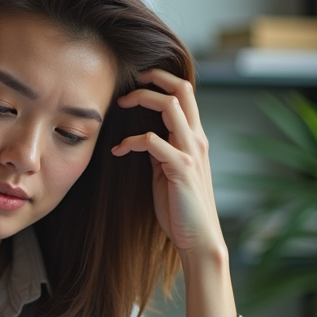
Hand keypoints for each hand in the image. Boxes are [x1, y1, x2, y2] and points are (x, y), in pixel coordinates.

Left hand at [112, 69, 236, 316]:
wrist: (198, 238)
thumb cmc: (181, 208)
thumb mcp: (168, 171)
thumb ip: (161, 151)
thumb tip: (143, 135)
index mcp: (195, 138)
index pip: (185, 94)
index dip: (162, 80)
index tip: (137, 81)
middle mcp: (196, 139)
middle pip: (182, 89)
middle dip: (154, 78)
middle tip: (129, 81)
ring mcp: (191, 152)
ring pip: (170, 107)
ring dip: (142, 99)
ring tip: (120, 104)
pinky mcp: (181, 168)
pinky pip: (153, 141)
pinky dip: (131, 141)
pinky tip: (118, 150)